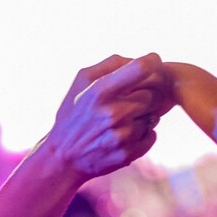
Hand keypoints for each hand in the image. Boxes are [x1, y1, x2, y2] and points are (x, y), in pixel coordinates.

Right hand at [46, 54, 172, 177]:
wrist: (63, 157)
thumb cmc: (74, 113)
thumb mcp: (81, 81)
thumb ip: (110, 64)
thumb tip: (140, 59)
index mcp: (100, 91)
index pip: (141, 68)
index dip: (153, 62)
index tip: (153, 62)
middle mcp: (113, 113)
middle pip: (154, 94)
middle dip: (146, 94)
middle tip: (130, 100)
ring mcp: (122, 136)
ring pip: (153, 116)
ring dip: (143, 116)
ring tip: (122, 120)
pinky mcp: (128, 154)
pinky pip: (152, 136)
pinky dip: (143, 134)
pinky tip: (125, 134)